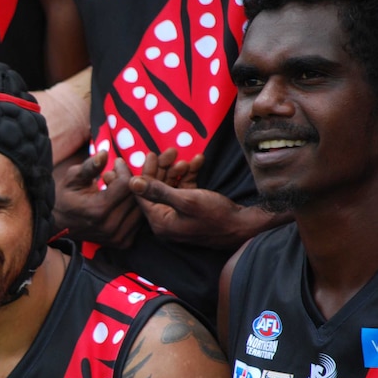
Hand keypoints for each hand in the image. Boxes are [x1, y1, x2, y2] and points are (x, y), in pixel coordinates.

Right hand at [53, 150, 142, 247]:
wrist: (58, 223)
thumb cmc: (65, 197)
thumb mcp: (72, 178)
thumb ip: (90, 167)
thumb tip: (104, 154)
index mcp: (98, 210)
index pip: (125, 185)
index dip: (123, 169)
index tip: (116, 162)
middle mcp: (110, 226)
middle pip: (136, 196)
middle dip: (131, 180)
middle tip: (119, 173)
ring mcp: (117, 237)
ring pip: (141, 208)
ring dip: (135, 194)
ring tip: (121, 186)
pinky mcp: (123, 242)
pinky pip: (140, 220)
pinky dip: (135, 208)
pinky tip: (123, 200)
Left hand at [129, 150, 287, 248]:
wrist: (245, 226)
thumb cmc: (216, 216)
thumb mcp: (186, 200)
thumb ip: (158, 191)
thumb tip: (132, 183)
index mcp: (159, 221)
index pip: (143, 195)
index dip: (146, 173)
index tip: (151, 154)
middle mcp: (166, 220)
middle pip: (157, 189)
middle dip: (164, 168)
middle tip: (172, 151)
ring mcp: (179, 214)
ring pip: (172, 186)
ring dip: (179, 170)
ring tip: (190, 159)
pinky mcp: (192, 209)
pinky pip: (185, 189)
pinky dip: (190, 176)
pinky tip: (199, 161)